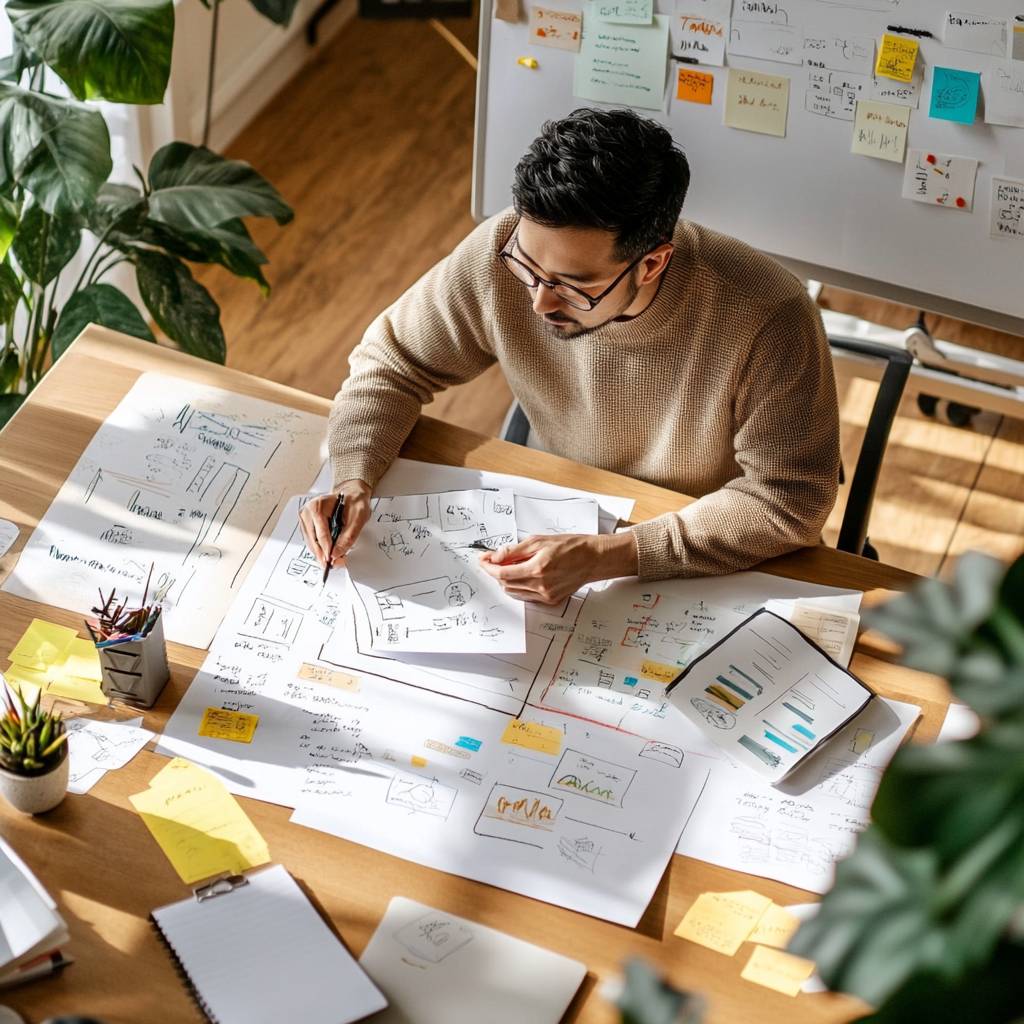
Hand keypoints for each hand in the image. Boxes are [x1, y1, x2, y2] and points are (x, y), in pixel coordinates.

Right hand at [298, 479, 371, 567]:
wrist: (352, 495)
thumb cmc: (354, 502)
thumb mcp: (358, 518)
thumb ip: (348, 536)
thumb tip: (337, 553)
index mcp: (318, 506)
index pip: (321, 534)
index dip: (327, 550)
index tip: (331, 561)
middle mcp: (307, 511)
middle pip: (313, 540)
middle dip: (323, 554)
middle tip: (333, 565)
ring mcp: (305, 518)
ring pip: (311, 542)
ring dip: (321, 553)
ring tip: (333, 560)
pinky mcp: (306, 524)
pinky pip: (312, 540)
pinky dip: (320, 548)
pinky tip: (328, 552)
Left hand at [478, 532, 637, 604]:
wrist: (593, 559)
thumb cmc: (571, 547)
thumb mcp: (539, 541)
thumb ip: (515, 550)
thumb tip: (495, 556)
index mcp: (537, 569)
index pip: (502, 573)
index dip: (488, 567)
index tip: (483, 560)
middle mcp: (541, 586)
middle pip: (505, 584)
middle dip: (496, 573)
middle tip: (494, 560)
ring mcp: (546, 596)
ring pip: (514, 592)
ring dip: (506, 581)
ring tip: (510, 566)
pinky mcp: (551, 601)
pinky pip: (526, 596)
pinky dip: (519, 586)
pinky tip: (523, 575)